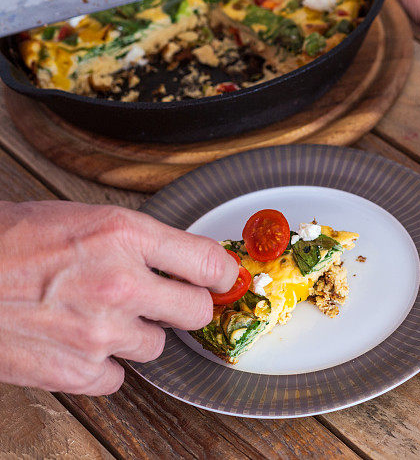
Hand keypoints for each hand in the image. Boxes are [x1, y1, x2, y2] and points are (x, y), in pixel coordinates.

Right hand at [0, 201, 237, 394]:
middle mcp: (120, 283)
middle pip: (196, 313)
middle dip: (186, 307)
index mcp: (124, 236)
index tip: (221, 280)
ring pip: (157, 347)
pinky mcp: (76, 371)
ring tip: (101, 316)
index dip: (221, 274)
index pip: (208, 262)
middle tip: (169, 301)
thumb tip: (181, 259)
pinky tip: (80, 343)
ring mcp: (100, 332)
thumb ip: (137, 241)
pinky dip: (104, 365)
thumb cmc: (11, 241)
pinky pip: (119, 378)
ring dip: (138, 335)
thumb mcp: (85, 218)